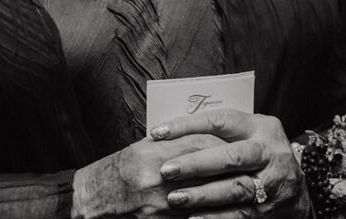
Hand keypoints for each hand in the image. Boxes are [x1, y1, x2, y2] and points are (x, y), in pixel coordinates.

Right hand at [71, 131, 230, 218]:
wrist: (93, 198)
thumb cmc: (119, 169)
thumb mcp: (145, 147)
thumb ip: (176, 140)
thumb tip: (211, 133)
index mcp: (155, 154)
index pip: (201, 144)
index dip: (225, 142)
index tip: (241, 141)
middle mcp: (158, 178)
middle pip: (208, 170)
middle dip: (231, 166)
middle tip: (252, 162)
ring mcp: (160, 204)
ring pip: (204, 196)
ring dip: (225, 190)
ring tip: (245, 183)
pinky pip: (193, 215)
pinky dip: (209, 210)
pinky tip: (224, 205)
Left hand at [151, 110, 301, 216]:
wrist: (296, 190)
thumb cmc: (261, 157)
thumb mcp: (251, 136)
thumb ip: (221, 135)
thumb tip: (172, 135)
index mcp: (262, 128)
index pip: (222, 121)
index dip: (188, 125)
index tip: (158, 133)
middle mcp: (269, 153)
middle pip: (232, 156)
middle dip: (197, 163)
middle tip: (166, 170)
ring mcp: (271, 183)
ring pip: (235, 187)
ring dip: (203, 194)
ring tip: (175, 198)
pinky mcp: (266, 209)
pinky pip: (238, 214)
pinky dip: (214, 217)